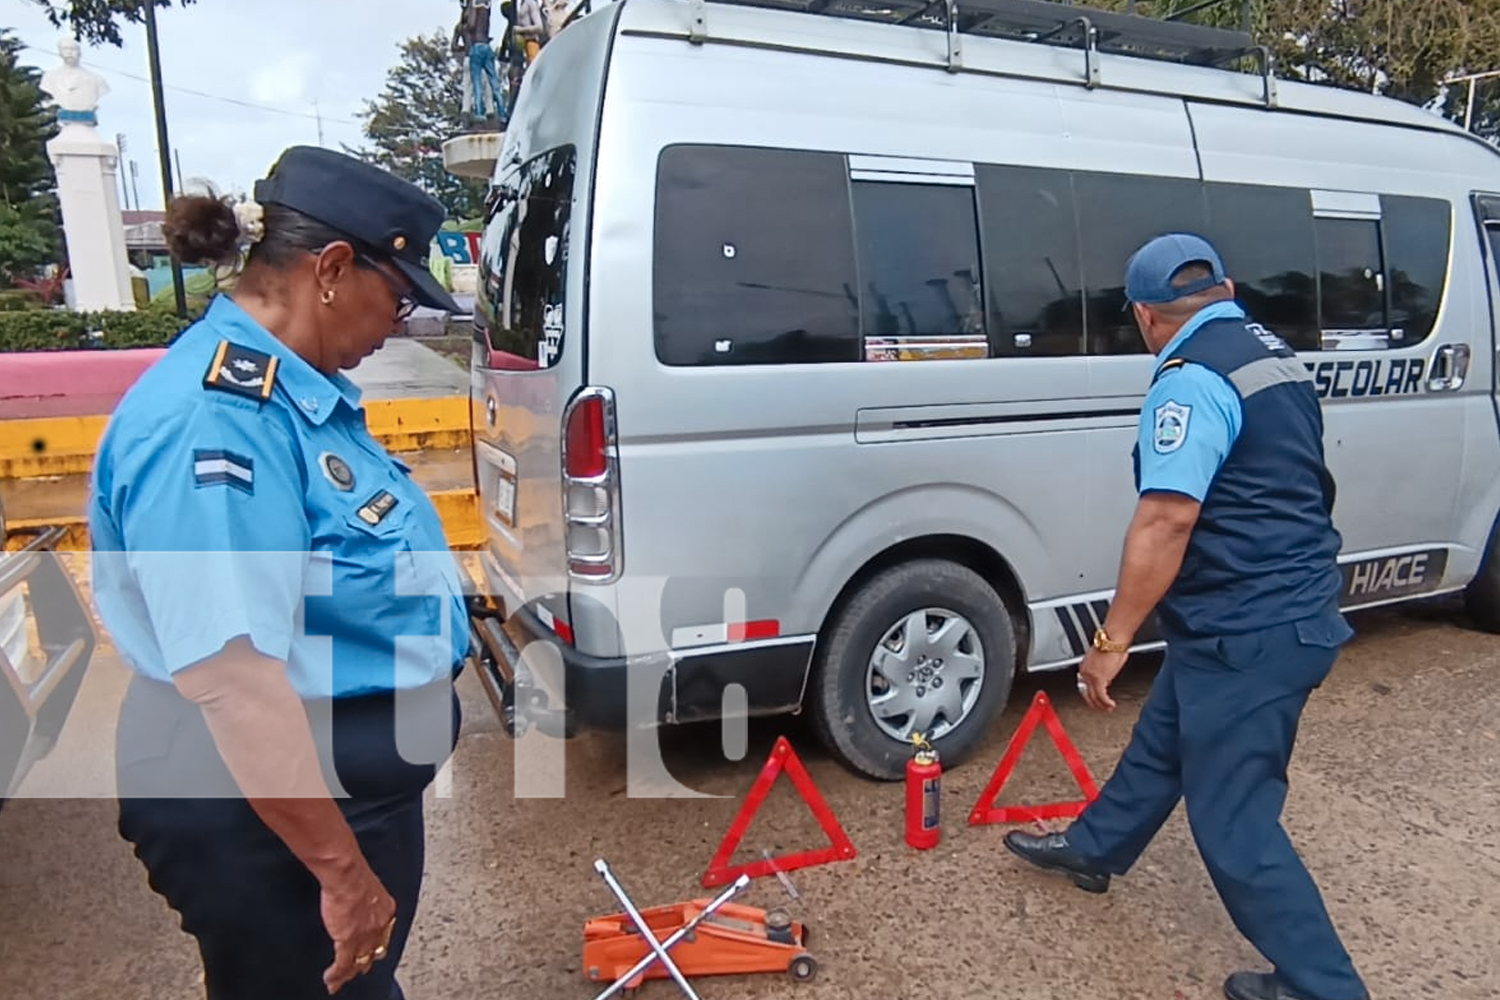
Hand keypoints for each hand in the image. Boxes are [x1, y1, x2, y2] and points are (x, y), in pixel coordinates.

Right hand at [320, 863, 397, 994]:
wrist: (347, 874)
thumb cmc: (354, 872)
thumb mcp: (369, 886)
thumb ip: (366, 897)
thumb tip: (357, 896)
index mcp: (386, 910)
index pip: (384, 934)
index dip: (376, 943)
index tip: (372, 948)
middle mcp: (379, 926)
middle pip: (375, 951)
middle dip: (367, 960)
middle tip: (359, 967)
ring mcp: (365, 936)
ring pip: (358, 963)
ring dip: (348, 973)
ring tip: (340, 980)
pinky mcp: (348, 941)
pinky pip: (343, 966)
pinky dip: (336, 976)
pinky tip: (331, 980)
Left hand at [1077, 646, 1128, 712]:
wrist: (1113, 639)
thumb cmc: (1112, 644)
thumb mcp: (1104, 659)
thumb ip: (1103, 670)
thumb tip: (1107, 678)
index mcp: (1085, 666)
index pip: (1085, 685)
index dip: (1093, 694)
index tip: (1099, 698)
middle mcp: (1085, 672)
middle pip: (1087, 693)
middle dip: (1095, 703)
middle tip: (1102, 708)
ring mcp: (1091, 676)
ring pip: (1093, 697)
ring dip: (1101, 705)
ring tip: (1108, 708)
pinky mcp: (1099, 678)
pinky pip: (1101, 695)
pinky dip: (1106, 702)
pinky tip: (1111, 704)